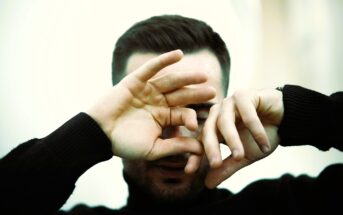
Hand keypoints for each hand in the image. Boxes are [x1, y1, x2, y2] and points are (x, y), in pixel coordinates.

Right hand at [87, 50, 214, 159]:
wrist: (99, 134)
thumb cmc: (124, 144)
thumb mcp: (153, 149)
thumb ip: (175, 146)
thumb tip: (200, 149)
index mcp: (162, 118)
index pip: (183, 114)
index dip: (192, 118)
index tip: (197, 124)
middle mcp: (157, 103)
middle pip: (181, 96)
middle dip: (196, 94)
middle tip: (213, 91)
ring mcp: (147, 90)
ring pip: (171, 81)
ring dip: (187, 77)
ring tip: (203, 74)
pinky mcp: (136, 80)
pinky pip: (152, 68)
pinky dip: (164, 60)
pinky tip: (179, 54)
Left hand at [201, 88, 283, 187]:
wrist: (285, 121)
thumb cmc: (261, 137)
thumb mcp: (244, 156)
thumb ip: (227, 167)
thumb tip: (207, 185)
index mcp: (214, 126)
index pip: (200, 141)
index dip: (195, 156)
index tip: (189, 171)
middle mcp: (218, 113)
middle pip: (209, 129)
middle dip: (212, 148)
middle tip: (216, 165)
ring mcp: (230, 102)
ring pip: (225, 120)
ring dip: (233, 140)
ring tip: (241, 157)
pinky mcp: (245, 95)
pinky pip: (247, 113)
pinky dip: (255, 130)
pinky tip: (264, 144)